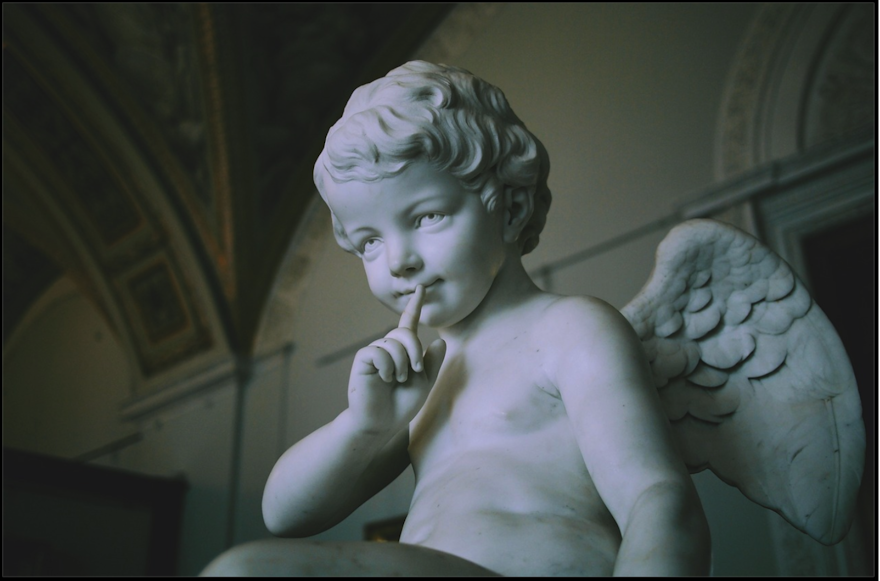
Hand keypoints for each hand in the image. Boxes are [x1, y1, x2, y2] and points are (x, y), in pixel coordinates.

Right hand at [348, 286, 446, 433]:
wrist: (382, 423)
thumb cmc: (401, 404)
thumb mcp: (424, 383)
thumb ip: (432, 363)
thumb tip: (439, 341)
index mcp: (403, 350)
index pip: (408, 323)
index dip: (415, 305)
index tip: (421, 287)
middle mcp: (388, 347)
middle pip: (404, 333)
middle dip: (414, 351)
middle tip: (415, 372)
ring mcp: (375, 352)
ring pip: (393, 344)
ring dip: (401, 365)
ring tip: (396, 381)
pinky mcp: (363, 360)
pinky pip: (379, 352)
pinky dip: (387, 367)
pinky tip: (384, 379)